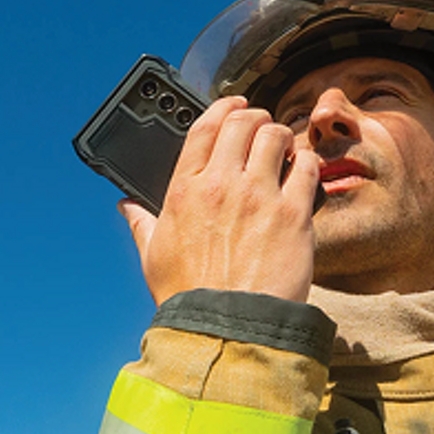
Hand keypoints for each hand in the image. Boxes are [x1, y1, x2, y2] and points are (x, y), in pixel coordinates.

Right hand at [119, 96, 318, 305]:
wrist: (226, 329)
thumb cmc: (190, 298)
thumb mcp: (154, 257)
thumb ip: (142, 224)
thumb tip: (127, 206)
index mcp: (184, 190)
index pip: (204, 126)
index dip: (224, 106)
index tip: (235, 104)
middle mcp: (221, 184)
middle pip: (243, 121)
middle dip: (256, 117)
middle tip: (263, 127)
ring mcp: (259, 196)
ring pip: (276, 136)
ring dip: (281, 136)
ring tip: (284, 151)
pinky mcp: (292, 214)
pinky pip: (306, 167)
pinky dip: (305, 164)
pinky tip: (302, 177)